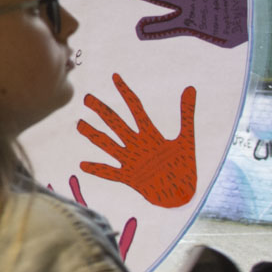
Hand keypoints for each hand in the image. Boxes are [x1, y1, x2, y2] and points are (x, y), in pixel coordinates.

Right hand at [77, 73, 197, 207]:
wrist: (181, 194)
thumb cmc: (183, 168)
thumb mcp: (187, 140)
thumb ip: (187, 115)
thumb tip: (191, 88)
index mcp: (150, 134)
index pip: (135, 108)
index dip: (125, 92)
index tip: (115, 76)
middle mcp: (137, 145)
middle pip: (117, 123)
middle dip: (103, 110)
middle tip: (88, 98)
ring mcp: (131, 161)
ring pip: (109, 144)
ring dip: (95, 135)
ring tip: (80, 124)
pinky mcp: (130, 178)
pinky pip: (111, 172)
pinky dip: (98, 169)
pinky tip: (83, 164)